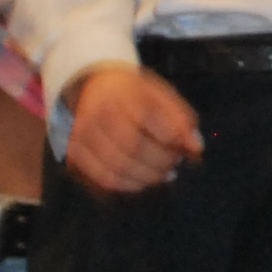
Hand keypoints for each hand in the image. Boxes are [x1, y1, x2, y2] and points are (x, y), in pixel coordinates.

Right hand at [61, 64, 201, 194]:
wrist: (96, 86)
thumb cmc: (137, 94)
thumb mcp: (163, 96)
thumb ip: (182, 120)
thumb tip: (196, 149)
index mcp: (126, 92)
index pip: (151, 120)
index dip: (172, 141)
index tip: (186, 149)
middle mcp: (100, 112)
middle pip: (133, 147)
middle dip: (160, 163)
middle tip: (174, 165)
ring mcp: (83, 133)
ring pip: (116, 167)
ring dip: (146, 177)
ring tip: (162, 174)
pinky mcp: (75, 152)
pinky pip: (102, 177)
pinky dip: (128, 185)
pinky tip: (143, 181)